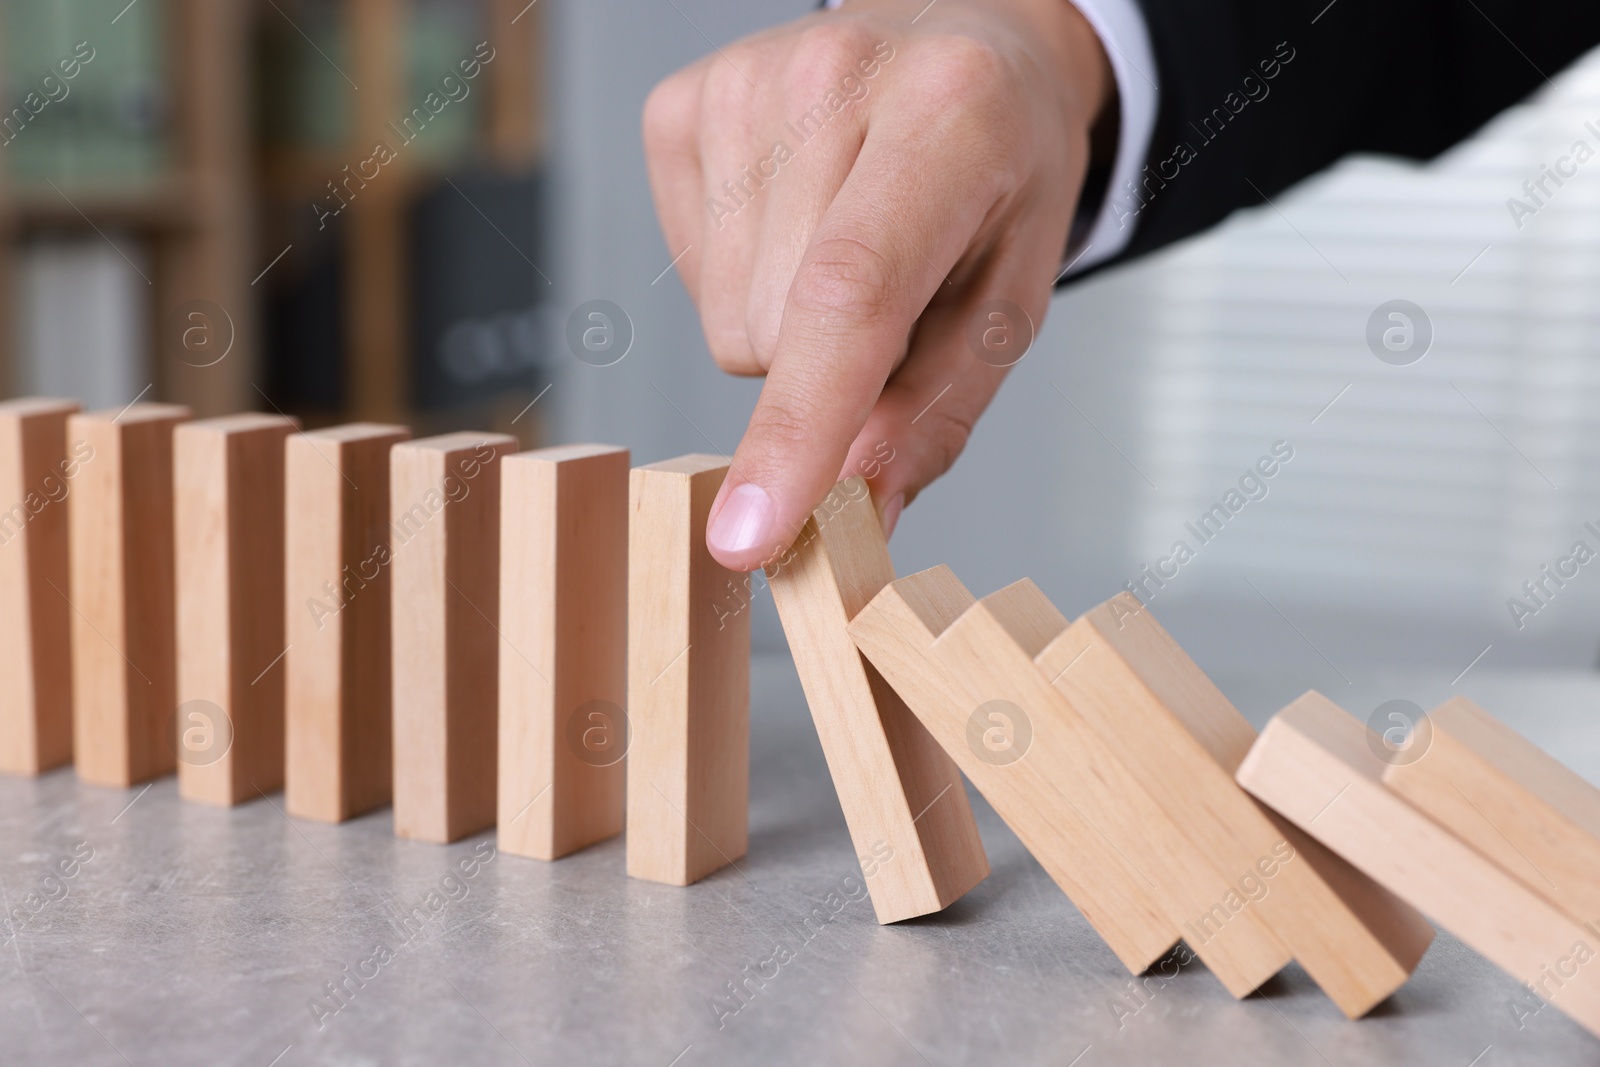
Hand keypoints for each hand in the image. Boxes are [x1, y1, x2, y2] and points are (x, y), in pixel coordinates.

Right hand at [643, 0, 1113, 569]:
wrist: (965, 53)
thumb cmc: (1000, 179)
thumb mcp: (1011, 300)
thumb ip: (937, 414)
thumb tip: (856, 512)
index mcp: (950, 116)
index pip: (849, 295)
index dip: (798, 426)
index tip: (750, 535)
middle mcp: (835, 75)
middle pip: (776, 331)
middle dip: (828, 365)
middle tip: (893, 294)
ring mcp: (744, 80)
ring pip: (729, 320)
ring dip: (784, 325)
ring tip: (844, 244)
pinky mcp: (682, 103)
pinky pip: (690, 279)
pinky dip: (740, 280)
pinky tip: (792, 219)